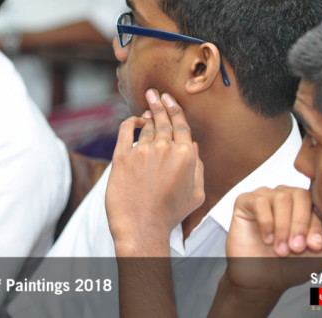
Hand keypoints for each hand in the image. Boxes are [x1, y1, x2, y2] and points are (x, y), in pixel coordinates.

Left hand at [107, 89, 204, 255]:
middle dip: (160, 105)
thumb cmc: (170, 215)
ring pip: (147, 126)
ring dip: (148, 114)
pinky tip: (134, 120)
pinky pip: (126, 130)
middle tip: (156, 93)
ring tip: (148, 105)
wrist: (142, 228)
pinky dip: (130, 122)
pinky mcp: (123, 157)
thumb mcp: (196, 194)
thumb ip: (198, 167)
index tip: (170, 100)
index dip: (176, 110)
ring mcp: (143, 151)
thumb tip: (192, 144)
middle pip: (164, 121)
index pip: (182, 126)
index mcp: (185, 156)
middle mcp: (165, 149)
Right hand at [224, 186, 321, 292]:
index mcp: (306, 204)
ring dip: (282, 227)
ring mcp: (266, 196)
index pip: (316, 203)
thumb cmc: (293, 265)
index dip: (316, 224)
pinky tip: (267, 239)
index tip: (315, 247)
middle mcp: (287, 195)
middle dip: (300, 225)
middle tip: (297, 249)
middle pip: (299, 196)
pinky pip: (259, 200)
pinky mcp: (247, 201)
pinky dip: (266, 221)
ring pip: (280, 198)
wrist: (262, 278)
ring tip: (281, 249)